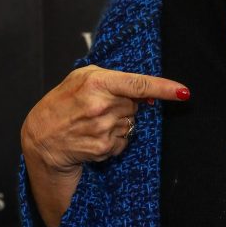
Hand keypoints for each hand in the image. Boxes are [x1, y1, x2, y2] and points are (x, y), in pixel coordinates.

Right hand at [21, 66, 189, 172]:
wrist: (42, 138)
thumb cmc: (62, 103)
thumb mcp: (82, 79)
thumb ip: (116, 80)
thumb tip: (148, 97)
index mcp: (96, 82)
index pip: (138, 84)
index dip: (164, 88)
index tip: (183, 92)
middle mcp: (101, 105)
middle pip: (135, 104)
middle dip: (124, 104)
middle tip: (99, 107)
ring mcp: (103, 128)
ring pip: (131, 122)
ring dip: (118, 122)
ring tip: (93, 122)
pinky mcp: (104, 147)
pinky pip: (125, 140)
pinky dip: (115, 138)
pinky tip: (94, 136)